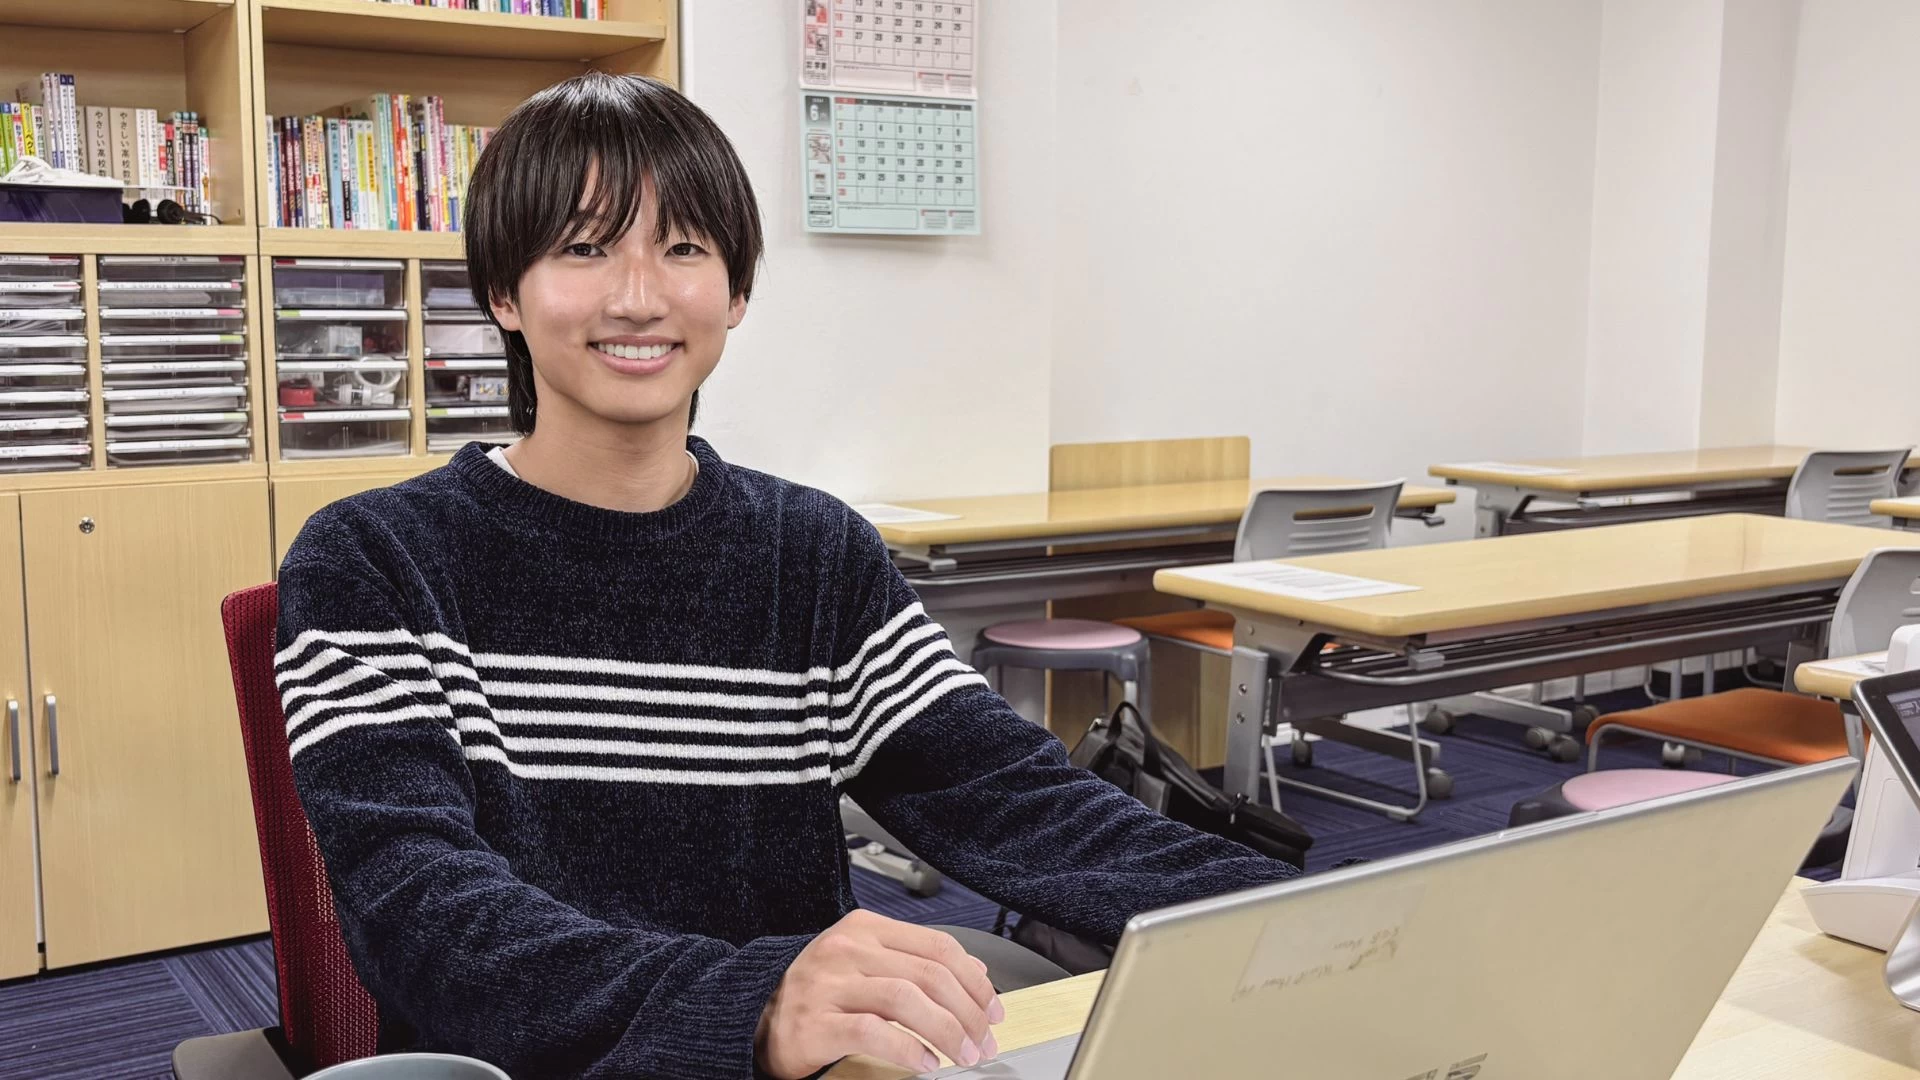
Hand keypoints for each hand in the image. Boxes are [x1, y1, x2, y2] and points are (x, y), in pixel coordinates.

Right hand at [756, 909, 1006, 1077]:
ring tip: (963, 1055)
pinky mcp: (814, 1022)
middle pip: (929, 974)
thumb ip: (915, 961)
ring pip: (906, 1000)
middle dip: (968, 1012)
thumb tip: (974, 972)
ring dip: (947, 1032)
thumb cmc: (814, 992)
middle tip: (985, 1041)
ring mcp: (828, 985)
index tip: (993, 1009)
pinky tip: (925, 1063)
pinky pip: (873, 1032)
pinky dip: (908, 1050)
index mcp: (864, 929)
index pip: (938, 946)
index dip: (975, 980)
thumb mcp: (865, 962)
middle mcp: (847, 950)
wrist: (750, 1014)